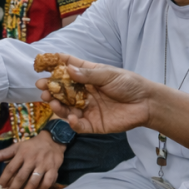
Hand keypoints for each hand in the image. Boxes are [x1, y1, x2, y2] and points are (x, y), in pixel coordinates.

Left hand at [0, 133, 63, 188]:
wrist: (53, 140)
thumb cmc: (32, 145)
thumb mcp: (17, 147)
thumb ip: (3, 153)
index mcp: (21, 153)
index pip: (10, 168)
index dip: (4, 179)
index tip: (0, 187)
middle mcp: (32, 159)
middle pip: (21, 177)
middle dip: (14, 188)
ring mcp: (43, 165)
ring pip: (34, 181)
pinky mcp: (53, 169)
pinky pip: (47, 182)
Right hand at [37, 55, 153, 134]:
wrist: (147, 103)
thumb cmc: (129, 84)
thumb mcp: (109, 75)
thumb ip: (88, 74)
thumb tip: (67, 69)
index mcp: (88, 77)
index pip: (68, 69)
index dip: (55, 65)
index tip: (42, 63)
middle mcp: (85, 93)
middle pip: (63, 91)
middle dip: (51, 89)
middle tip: (41, 87)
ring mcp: (88, 109)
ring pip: (67, 109)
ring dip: (57, 106)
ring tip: (51, 102)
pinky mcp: (93, 124)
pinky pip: (79, 125)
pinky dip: (73, 123)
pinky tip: (71, 117)